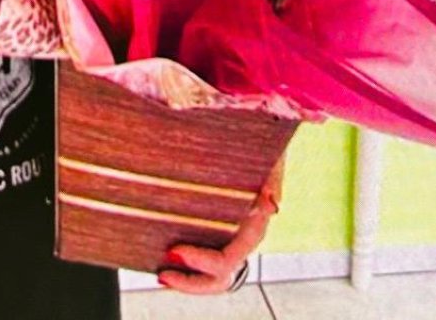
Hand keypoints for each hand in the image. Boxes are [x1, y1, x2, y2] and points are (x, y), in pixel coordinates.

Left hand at [156, 155, 283, 294]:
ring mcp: (232, 243)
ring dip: (188, 281)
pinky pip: (206, 266)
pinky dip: (188, 270)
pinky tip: (165, 263)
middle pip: (219, 278)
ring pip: (213, 278)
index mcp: (254, 229)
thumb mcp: (268, 163)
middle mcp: (243, 242)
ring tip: (162, 276)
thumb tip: (272, 203)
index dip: (201, 260)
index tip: (174, 250)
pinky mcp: (219, 239)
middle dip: (190, 282)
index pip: (228, 259)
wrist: (253, 153)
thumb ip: (271, 179)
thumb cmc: (259, 157)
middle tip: (163, 275)